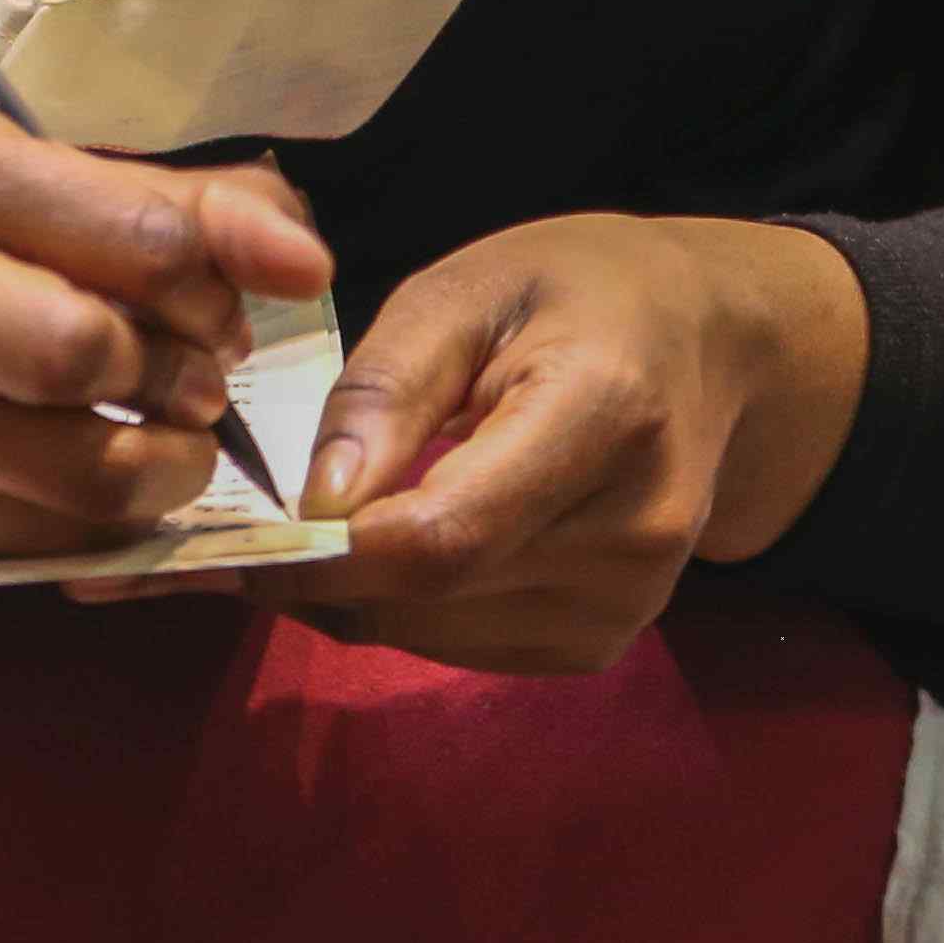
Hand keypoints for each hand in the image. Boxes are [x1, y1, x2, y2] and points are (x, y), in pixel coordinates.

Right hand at [0, 116, 328, 555]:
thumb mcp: (82, 186)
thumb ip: (205, 211)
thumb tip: (305, 267)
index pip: (139, 238)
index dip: (215, 287)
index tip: (227, 311)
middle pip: (85, 352)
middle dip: (180, 378)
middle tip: (199, 381)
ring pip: (80, 474)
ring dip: (169, 468)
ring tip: (173, 438)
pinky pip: (52, 542)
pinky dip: (111, 521)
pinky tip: (102, 470)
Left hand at [235, 215, 867, 675]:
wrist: (703, 340)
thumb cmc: (573, 291)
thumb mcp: (465, 290)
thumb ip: (386, 388)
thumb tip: (315, 502)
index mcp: (604, 413)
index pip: (446, 534)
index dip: (329, 552)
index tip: (240, 533)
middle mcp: (635, 527)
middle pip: (434, 595)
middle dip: (321, 574)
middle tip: (242, 533)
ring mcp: (632, 598)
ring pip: (437, 636)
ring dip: (357, 598)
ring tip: (317, 530)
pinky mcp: (610, 638)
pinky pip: (470, 652)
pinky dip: (409, 612)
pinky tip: (390, 551)